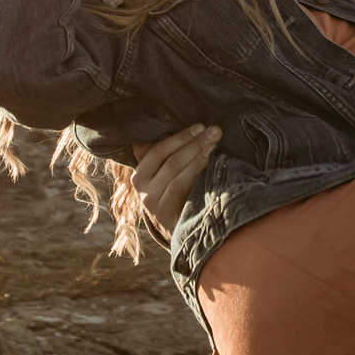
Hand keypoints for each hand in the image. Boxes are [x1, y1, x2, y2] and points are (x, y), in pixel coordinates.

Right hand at [131, 124, 220, 238]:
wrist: (179, 229)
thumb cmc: (175, 194)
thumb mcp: (165, 174)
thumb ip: (164, 153)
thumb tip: (175, 125)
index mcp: (139, 173)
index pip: (158, 149)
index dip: (180, 137)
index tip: (201, 126)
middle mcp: (141, 188)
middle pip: (169, 159)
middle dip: (194, 143)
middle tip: (214, 131)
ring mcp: (152, 203)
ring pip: (175, 172)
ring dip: (197, 156)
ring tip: (214, 145)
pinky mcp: (164, 215)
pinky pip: (180, 187)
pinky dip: (195, 173)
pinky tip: (210, 165)